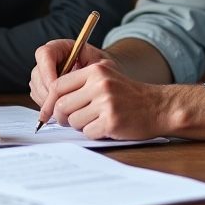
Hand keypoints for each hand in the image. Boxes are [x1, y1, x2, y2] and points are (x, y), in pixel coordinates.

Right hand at [30, 38, 111, 107]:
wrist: (104, 81)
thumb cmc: (103, 71)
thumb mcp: (101, 67)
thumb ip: (84, 70)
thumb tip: (72, 79)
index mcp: (61, 47)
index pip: (45, 54)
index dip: (47, 72)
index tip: (55, 87)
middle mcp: (49, 59)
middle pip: (37, 73)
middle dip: (47, 91)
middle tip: (59, 105)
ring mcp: (44, 73)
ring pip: (36, 87)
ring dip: (47, 101)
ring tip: (64, 109)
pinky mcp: (42, 87)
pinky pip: (37, 96)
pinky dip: (47, 106)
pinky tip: (61, 110)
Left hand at [36, 61, 170, 140]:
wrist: (158, 107)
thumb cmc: (128, 95)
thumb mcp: (105, 79)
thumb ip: (80, 86)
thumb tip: (50, 103)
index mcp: (95, 71)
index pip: (58, 85)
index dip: (49, 101)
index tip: (46, 112)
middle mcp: (100, 85)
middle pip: (62, 105)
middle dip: (61, 117)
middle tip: (68, 120)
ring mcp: (106, 103)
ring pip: (73, 121)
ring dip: (80, 125)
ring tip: (95, 120)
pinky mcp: (112, 121)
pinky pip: (87, 132)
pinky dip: (93, 133)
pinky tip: (105, 127)